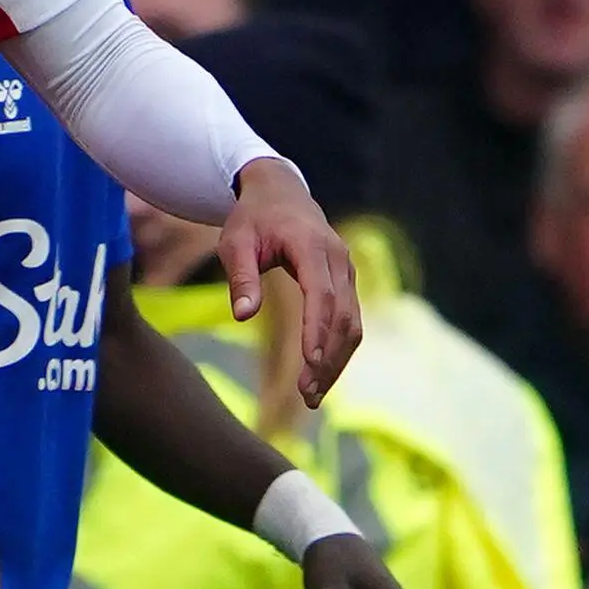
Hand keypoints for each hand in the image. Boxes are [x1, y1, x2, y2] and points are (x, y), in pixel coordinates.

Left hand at [220, 155, 362, 403]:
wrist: (281, 193)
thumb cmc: (252, 219)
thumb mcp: (235, 242)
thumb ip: (241, 277)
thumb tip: (243, 317)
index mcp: (312, 246)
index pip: (322, 294)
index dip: (318, 330)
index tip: (309, 362)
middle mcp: (339, 260)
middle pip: (343, 317)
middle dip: (327, 358)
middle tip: (307, 395)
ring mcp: (348, 273)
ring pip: (352, 325)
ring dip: (336, 361)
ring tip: (312, 395)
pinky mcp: (347, 285)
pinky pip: (350, 322)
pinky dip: (338, 350)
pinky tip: (320, 374)